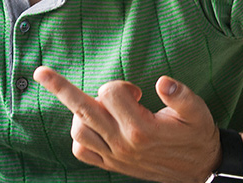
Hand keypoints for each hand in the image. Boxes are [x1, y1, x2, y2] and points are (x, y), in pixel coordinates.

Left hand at [33, 66, 221, 182]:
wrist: (200, 169)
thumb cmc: (197, 135)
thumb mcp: (198, 112)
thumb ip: (181, 95)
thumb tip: (162, 81)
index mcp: (142, 128)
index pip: (111, 93)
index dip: (121, 86)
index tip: (137, 92)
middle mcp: (123, 143)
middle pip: (83, 109)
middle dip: (60, 88)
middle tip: (41, 72)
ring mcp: (115, 156)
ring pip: (79, 130)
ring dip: (81, 112)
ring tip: (100, 106)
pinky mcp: (111, 165)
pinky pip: (82, 151)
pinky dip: (80, 135)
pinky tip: (93, 125)